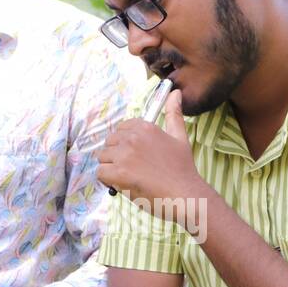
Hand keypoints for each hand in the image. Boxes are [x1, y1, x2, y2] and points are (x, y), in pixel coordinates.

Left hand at [96, 90, 207, 224]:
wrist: (186, 195)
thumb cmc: (183, 168)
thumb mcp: (180, 136)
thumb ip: (173, 114)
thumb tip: (175, 92)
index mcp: (145, 127)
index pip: (120, 130)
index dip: (126, 145)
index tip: (138, 156)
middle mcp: (132, 137)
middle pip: (109, 143)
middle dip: (117, 156)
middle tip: (135, 170)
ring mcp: (124, 155)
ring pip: (103, 158)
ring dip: (112, 169)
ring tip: (130, 177)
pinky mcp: (119, 173)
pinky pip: (100, 173)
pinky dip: (108, 181)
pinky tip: (123, 184)